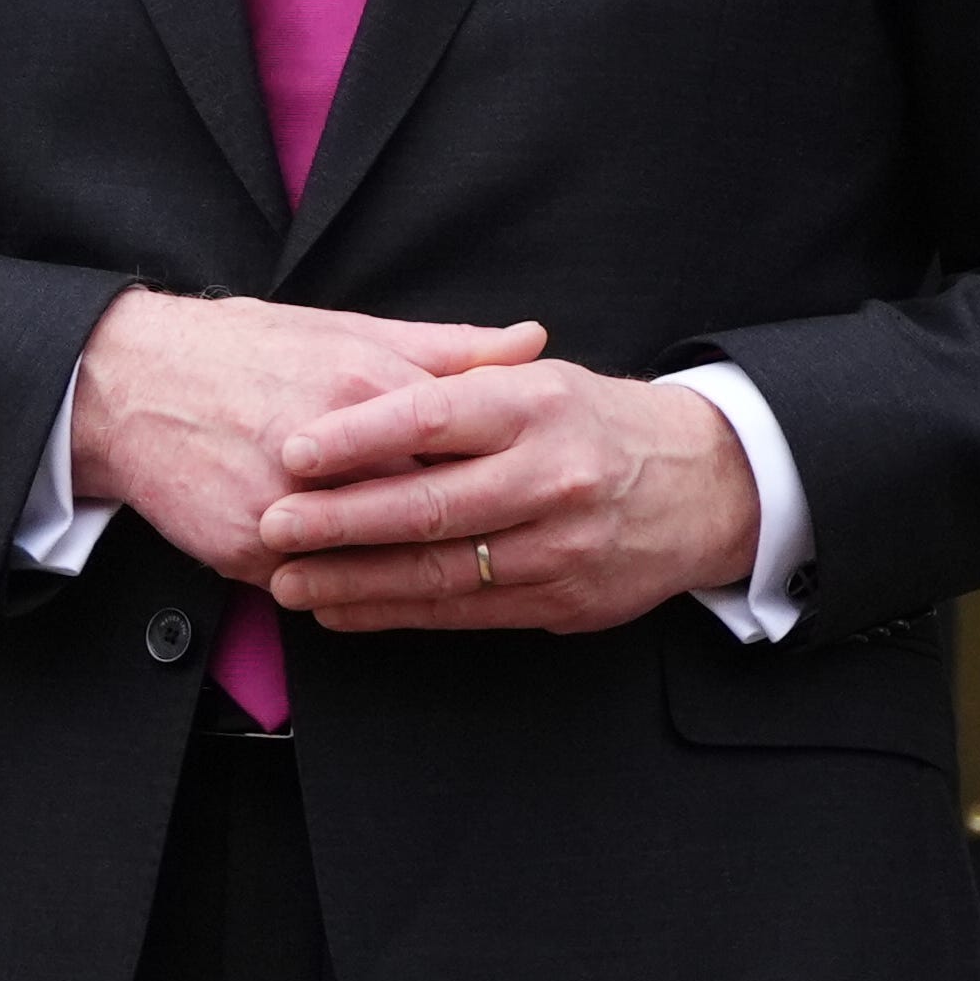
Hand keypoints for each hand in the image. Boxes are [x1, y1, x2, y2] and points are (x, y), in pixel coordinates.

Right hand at [70, 289, 548, 582]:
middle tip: (517, 548)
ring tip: (456, 578)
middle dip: (476, 535)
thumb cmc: (245, 350)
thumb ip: (446, 347)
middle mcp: (330, 447)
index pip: (465, 444)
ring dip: (418, 575)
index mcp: (365, 384)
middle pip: (429, 511)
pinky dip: (348, 591)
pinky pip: (317, 586)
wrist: (130, 383)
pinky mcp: (248, 550)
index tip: (544, 491)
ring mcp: (286, 505)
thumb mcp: (348, 329)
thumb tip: (533, 340)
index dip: (510, 473)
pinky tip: (375, 589)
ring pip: (376, 562)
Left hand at [252, 360, 760, 634]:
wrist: (706, 485)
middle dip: (340, 521)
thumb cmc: (595, 422)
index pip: (431, 419)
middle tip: (272, 525)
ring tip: (287, 580)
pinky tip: (342, 610)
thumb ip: (454, 374)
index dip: (356, 437)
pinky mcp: (562, 600)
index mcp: (535, 405)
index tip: (292, 450)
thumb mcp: (538, 379)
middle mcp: (551, 475)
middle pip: (429, 505)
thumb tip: (356, 367)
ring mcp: (559, 545)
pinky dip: (395, 614)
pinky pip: (462, 613)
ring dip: (354, 582)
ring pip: (439, 570)